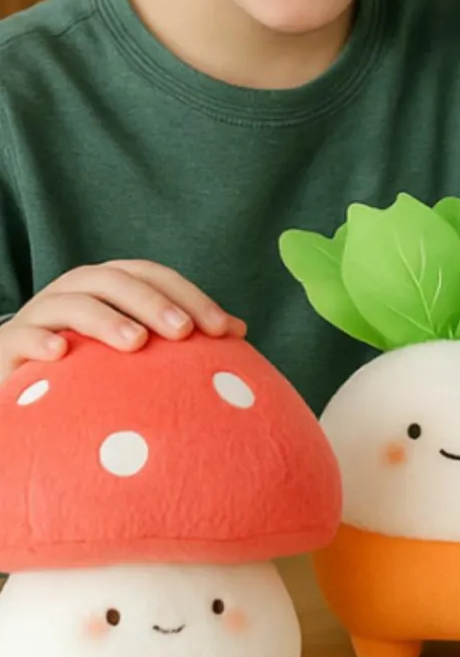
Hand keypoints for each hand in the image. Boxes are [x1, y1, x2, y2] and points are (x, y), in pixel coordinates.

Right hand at [0, 260, 246, 381]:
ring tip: (136, 342)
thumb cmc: (92, 359)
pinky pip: (23, 336)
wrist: (21, 380)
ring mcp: (42, 314)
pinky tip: (62, 354)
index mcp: (112, 284)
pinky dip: (41, 340)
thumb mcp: (135, 342)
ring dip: (106, 319)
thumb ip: (180, 332)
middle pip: (117, 280)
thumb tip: (239, 330)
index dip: (191, 296)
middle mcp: (78, 290)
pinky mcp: (10, 344)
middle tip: (184, 330)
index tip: (224, 329)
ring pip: (73, 303)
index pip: (156, 276)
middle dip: (154, 302)